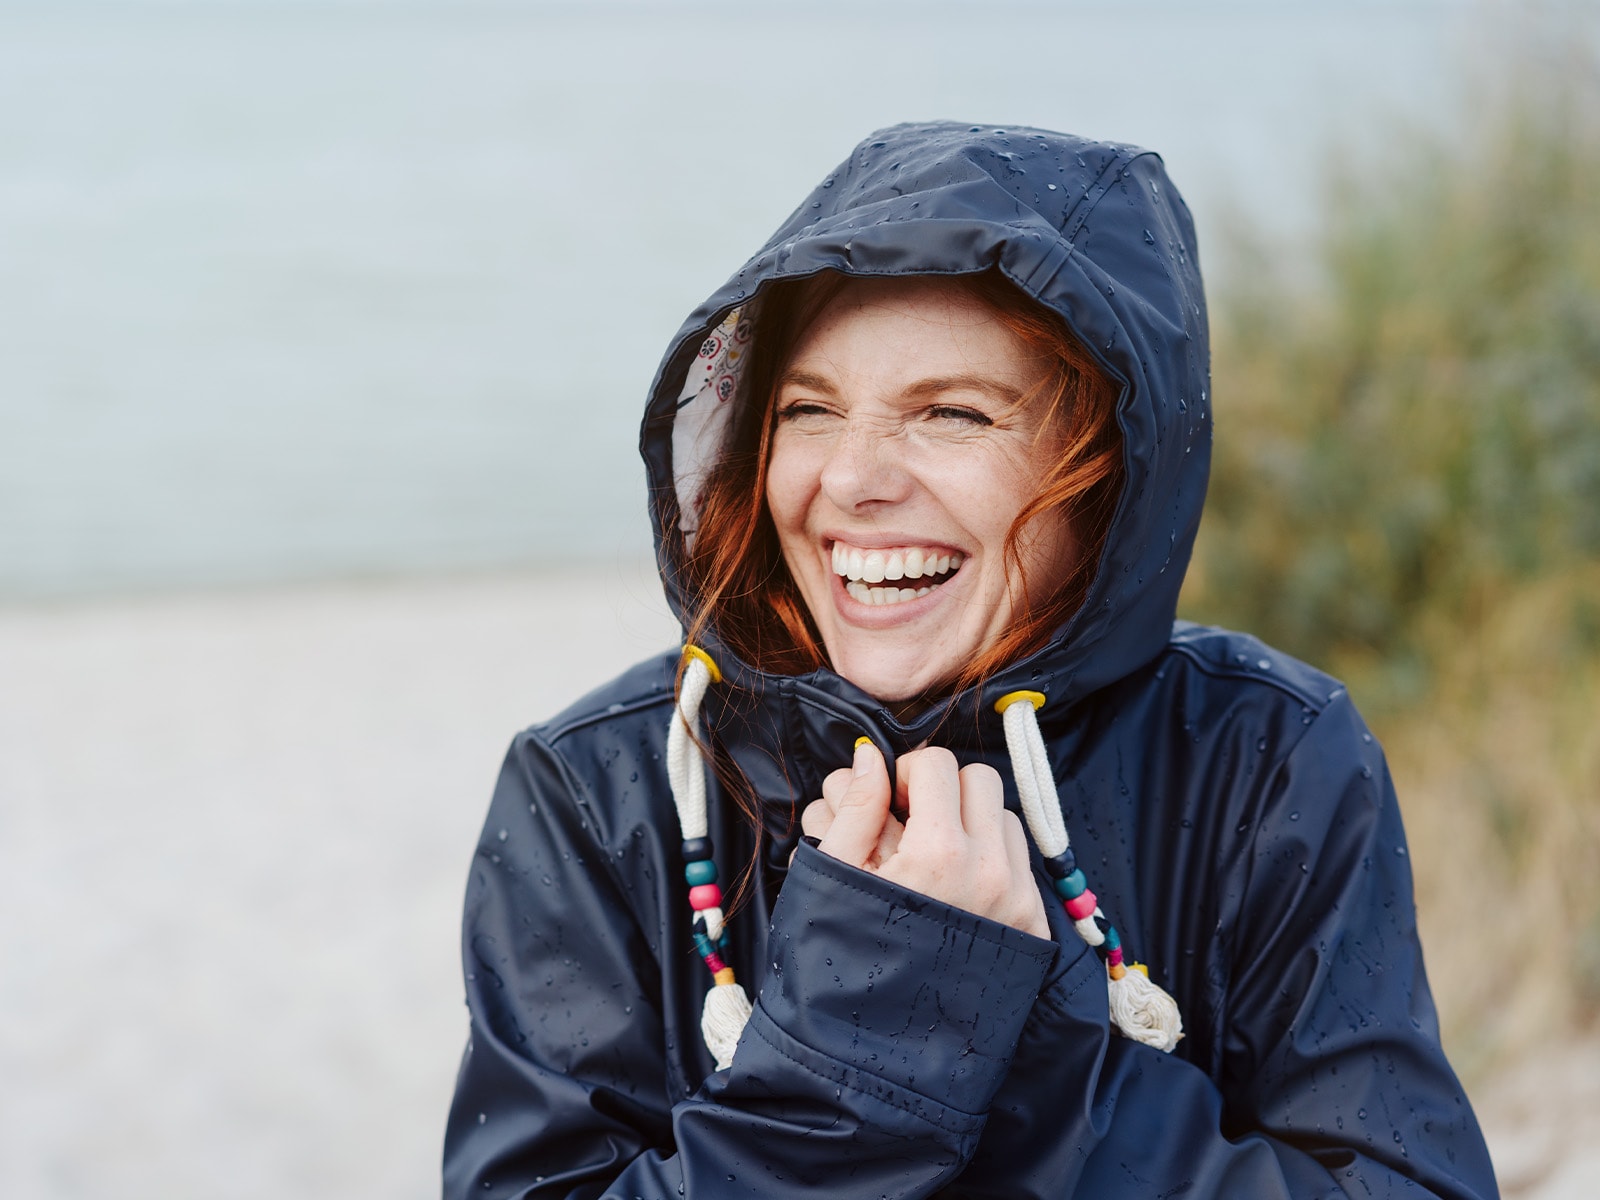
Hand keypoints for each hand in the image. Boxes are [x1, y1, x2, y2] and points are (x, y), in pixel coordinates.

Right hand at [801, 742, 1048, 938]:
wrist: (882, 1047)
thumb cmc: (845, 958)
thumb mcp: (834, 876)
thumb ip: (856, 806)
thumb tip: (871, 757)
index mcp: (938, 855)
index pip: (936, 764)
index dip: (905, 773)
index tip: (889, 800)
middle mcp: (990, 872)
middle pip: (980, 778)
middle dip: (943, 789)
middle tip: (912, 820)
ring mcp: (1017, 899)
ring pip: (1005, 816)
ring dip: (971, 821)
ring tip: (934, 856)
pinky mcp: (1032, 924)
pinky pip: (1021, 860)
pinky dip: (992, 857)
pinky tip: (957, 886)